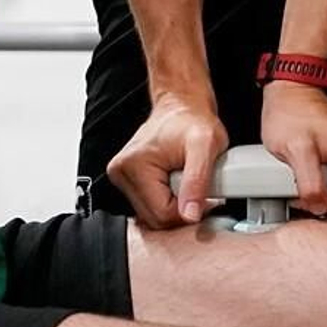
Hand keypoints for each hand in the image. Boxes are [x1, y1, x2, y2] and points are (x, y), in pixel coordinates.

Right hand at [106, 92, 228, 228]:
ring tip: (186, 180)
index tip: (205, 195)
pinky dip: (168, 201)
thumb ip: (197, 181)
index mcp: (133, 165)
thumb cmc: (192, 120)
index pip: (163, 214)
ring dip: (175, 205)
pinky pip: (151, 207)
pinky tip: (176, 184)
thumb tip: (190, 215)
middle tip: (196, 185)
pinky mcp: (129, 180)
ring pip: (153, 216)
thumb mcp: (205, 146)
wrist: (182, 107)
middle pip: (156, 219)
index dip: (190, 210)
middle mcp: (121, 172)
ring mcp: (122, 177)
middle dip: (182, 208)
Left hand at [261, 81, 326, 216]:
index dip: (323, 207)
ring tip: (305, 183)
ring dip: (326, 200)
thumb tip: (319, 208)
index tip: (300, 200)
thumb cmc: (292, 111)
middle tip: (301, 194)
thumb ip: (310, 183)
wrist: (291, 94)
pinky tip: (312, 181)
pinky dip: (326, 193)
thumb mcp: (295, 148)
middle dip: (326, 205)